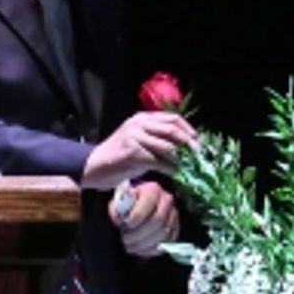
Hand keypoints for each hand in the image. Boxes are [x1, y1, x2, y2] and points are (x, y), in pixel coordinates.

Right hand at [81, 110, 195, 190]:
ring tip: (190, 168)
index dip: (188, 130)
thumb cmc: (118, 157)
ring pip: (168, 147)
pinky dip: (171, 169)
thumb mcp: (138, 141)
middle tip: (199, 156)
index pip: (172, 118)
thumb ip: (156, 139)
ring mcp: (135, 137)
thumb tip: (183, 148)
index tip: (198, 142)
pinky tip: (177, 175)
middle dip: (189, 143)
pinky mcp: (134, 152)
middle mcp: (139, 124)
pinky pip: (160, 161)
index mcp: (142, 118)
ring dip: (182, 159)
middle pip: (173, 130)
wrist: (94, 166)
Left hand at [112, 180, 179, 256]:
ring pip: (163, 234)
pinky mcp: (176, 227)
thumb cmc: (130, 201)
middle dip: (139, 235)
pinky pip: (168, 242)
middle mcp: (166, 200)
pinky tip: (140, 250)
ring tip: (130, 247)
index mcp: (152, 190)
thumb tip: (118, 220)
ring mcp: (174, 214)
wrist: (142, 202)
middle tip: (125, 240)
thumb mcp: (120, 200)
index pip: (146, 209)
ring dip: (145, 244)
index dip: (134, 221)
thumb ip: (117, 209)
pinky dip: (153, 250)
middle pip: (157, 221)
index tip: (123, 227)